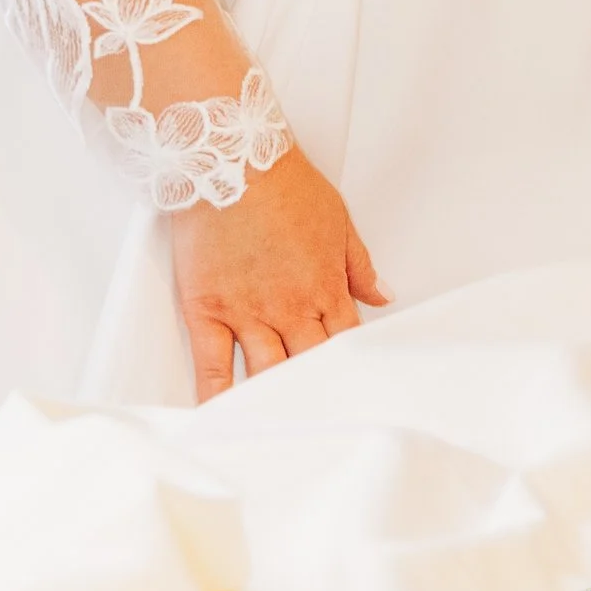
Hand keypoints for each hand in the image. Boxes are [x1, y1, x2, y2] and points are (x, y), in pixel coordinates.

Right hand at [169, 145, 387, 398]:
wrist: (234, 163)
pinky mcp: (207, 311)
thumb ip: (360, 266)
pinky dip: (216, 397)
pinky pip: (210, 366)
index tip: (355, 392)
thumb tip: (383, 296)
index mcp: (325, 289)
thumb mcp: (339, 220)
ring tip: (278, 427)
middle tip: (321, 422)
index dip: (351, 370)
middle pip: (308, 367)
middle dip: (317, 395)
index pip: (346, 344)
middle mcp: (289, 309)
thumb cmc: (285, 185)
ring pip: (265, 373)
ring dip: (273, 401)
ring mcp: (247, 314)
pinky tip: (222, 418)